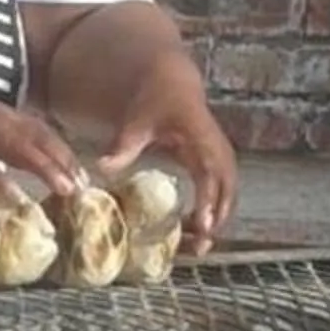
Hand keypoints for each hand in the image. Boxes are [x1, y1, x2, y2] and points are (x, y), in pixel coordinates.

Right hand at [0, 80, 83, 199]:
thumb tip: (12, 157)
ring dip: (44, 168)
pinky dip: (0, 179)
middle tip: (85, 186)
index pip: (41, 131)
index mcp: (0, 114)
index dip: (63, 150)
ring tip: (65, 189)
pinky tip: (16, 195)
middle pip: (38, 140)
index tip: (82, 171)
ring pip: (19, 150)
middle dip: (64, 162)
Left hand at [95, 61, 237, 252]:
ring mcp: (218, 154)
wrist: (169, 84)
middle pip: (227, 187)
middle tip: (201, 246)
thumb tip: (102, 168)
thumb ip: (123, 147)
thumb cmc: (152, 102)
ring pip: (227, 191)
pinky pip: (219, 189)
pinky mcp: (213, 162)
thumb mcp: (135, 122)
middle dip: (218, 216)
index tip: (203, 225)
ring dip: (217, 217)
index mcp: (200, 135)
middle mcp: (216, 146)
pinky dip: (212, 209)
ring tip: (199, 246)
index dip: (209, 199)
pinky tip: (195, 230)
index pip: (210, 172)